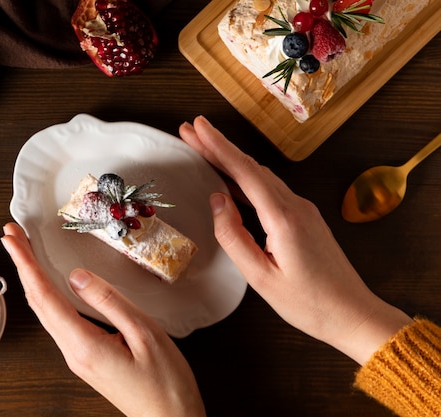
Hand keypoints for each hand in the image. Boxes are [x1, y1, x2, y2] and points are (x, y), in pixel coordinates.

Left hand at [1, 222, 205, 416]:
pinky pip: (59, 320)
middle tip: (13, 236)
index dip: (27, 264)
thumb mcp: (144, 334)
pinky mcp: (86, 357)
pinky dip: (48, 295)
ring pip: (46, 311)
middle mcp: (73, 352)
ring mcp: (77, 356)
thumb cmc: (165, 384)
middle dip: (22, 266)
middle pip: (38, 302)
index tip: (13, 239)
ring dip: (32, 279)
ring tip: (25, 253)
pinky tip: (48, 285)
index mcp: (84, 344)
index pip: (46, 296)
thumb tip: (78, 276)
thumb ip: (109, 302)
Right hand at [179, 116, 412, 364]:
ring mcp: (303, 209)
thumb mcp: (260, 277)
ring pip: (261, 176)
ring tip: (204, 149)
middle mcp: (295, 205)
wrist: (353, 313)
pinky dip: (246, 178)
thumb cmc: (306, 303)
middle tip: (190, 131)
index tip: (196, 127)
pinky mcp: (304, 218)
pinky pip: (270, 189)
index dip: (218, 147)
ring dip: (231, 160)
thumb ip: (234, 237)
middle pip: (251, 167)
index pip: (244, 172)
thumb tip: (216, 200)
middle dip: (219, 146)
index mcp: (283, 218)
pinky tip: (231, 180)